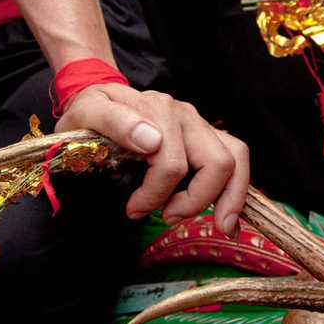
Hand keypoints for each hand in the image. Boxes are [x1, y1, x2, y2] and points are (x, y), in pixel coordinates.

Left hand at [56, 84, 248, 234]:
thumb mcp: (87, 113)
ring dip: (226, 197)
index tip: (134, 210)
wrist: (100, 101)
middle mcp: (185, 114)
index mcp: (157, 109)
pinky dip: (237, 189)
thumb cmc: (91, 114)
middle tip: (166, 216)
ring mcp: (199, 123)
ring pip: (234, 159)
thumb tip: (151, 140)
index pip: (172, 164)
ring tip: (210, 223)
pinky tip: (226, 215)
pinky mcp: (207, 134)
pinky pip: (236, 157)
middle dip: (196, 201)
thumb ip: (113, 122)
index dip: (155, 194)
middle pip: (216, 163)